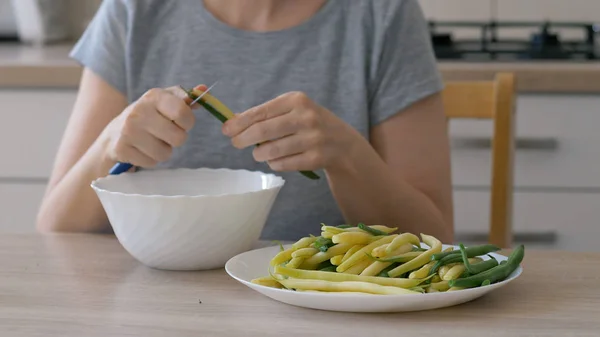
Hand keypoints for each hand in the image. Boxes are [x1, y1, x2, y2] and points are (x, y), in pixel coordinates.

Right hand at [101, 85, 205, 166]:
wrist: (113, 134)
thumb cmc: (148, 116)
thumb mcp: (164, 101)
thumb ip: (185, 97)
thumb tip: (204, 89)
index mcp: (154, 96)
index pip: (183, 113)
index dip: (187, 122)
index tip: (181, 122)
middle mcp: (139, 111)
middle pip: (178, 138)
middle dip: (176, 139)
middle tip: (165, 134)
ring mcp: (128, 131)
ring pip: (165, 153)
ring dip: (163, 151)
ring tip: (152, 141)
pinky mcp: (122, 149)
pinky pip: (152, 162)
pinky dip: (150, 159)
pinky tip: (142, 149)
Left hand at [222, 91, 361, 172]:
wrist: (343, 143)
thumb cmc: (310, 124)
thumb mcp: (294, 110)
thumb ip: (267, 114)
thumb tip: (233, 121)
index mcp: (297, 100)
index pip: (261, 112)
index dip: (240, 122)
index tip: (226, 129)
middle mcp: (306, 117)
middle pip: (263, 131)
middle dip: (243, 139)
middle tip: (235, 143)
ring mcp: (313, 138)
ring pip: (271, 150)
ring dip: (259, 154)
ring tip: (259, 153)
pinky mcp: (316, 158)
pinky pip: (282, 164)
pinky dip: (273, 164)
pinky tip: (275, 160)